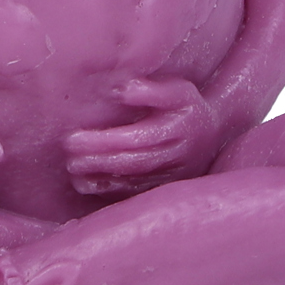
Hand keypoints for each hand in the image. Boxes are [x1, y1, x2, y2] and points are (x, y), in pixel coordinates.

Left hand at [63, 78, 221, 196]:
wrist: (213, 136)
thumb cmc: (187, 107)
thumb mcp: (178, 90)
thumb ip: (151, 90)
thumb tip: (123, 90)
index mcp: (179, 128)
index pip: (138, 138)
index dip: (106, 141)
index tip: (75, 138)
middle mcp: (176, 156)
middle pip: (133, 162)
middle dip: (99, 160)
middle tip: (70, 157)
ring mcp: (170, 177)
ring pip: (133, 181)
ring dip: (101, 177)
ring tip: (73, 170)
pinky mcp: (164, 190)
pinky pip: (135, 194)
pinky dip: (109, 191)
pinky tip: (85, 185)